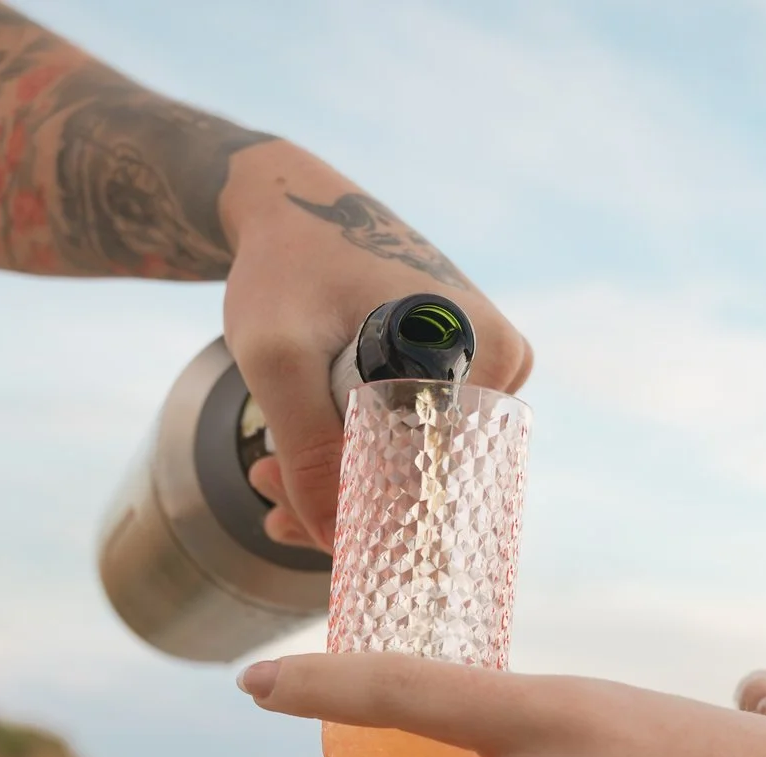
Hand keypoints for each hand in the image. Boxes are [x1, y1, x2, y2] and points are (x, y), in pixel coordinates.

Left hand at [220, 146, 531, 549]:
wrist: (287, 203)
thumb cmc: (284, 266)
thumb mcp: (278, 359)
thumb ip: (305, 450)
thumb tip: (336, 543)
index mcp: (487, 351)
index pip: (442, 477)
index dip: (368, 513)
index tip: (292, 520)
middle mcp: (500, 362)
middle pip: (427, 476)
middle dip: (342, 501)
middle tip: (265, 492)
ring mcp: (479, 368)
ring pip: (411, 465)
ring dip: (337, 484)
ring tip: (264, 474)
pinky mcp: (452, 372)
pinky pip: (407, 439)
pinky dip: (348, 457)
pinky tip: (288, 464)